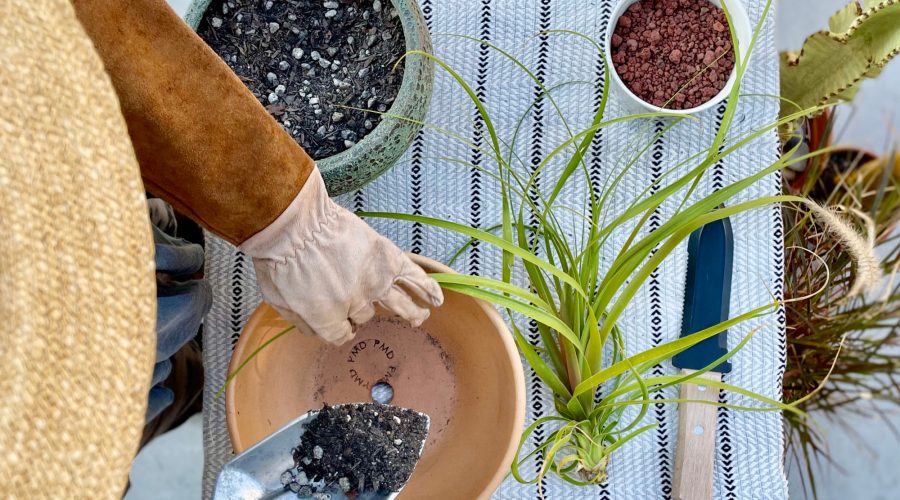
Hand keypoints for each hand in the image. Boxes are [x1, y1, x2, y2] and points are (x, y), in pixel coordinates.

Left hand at [239, 167, 442, 344]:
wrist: (295, 224)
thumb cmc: (280, 259)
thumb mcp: (277, 299)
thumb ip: (298, 320)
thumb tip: (313, 331)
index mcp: (328, 320)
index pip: (341, 335)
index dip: (340, 330)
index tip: (341, 324)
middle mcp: (355, 305)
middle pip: (364, 317)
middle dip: (358, 312)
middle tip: (359, 307)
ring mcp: (374, 283)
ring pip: (399, 305)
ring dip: (412, 313)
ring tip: (420, 318)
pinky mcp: (387, 260)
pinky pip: (414, 278)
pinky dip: (428, 288)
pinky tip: (438, 299)